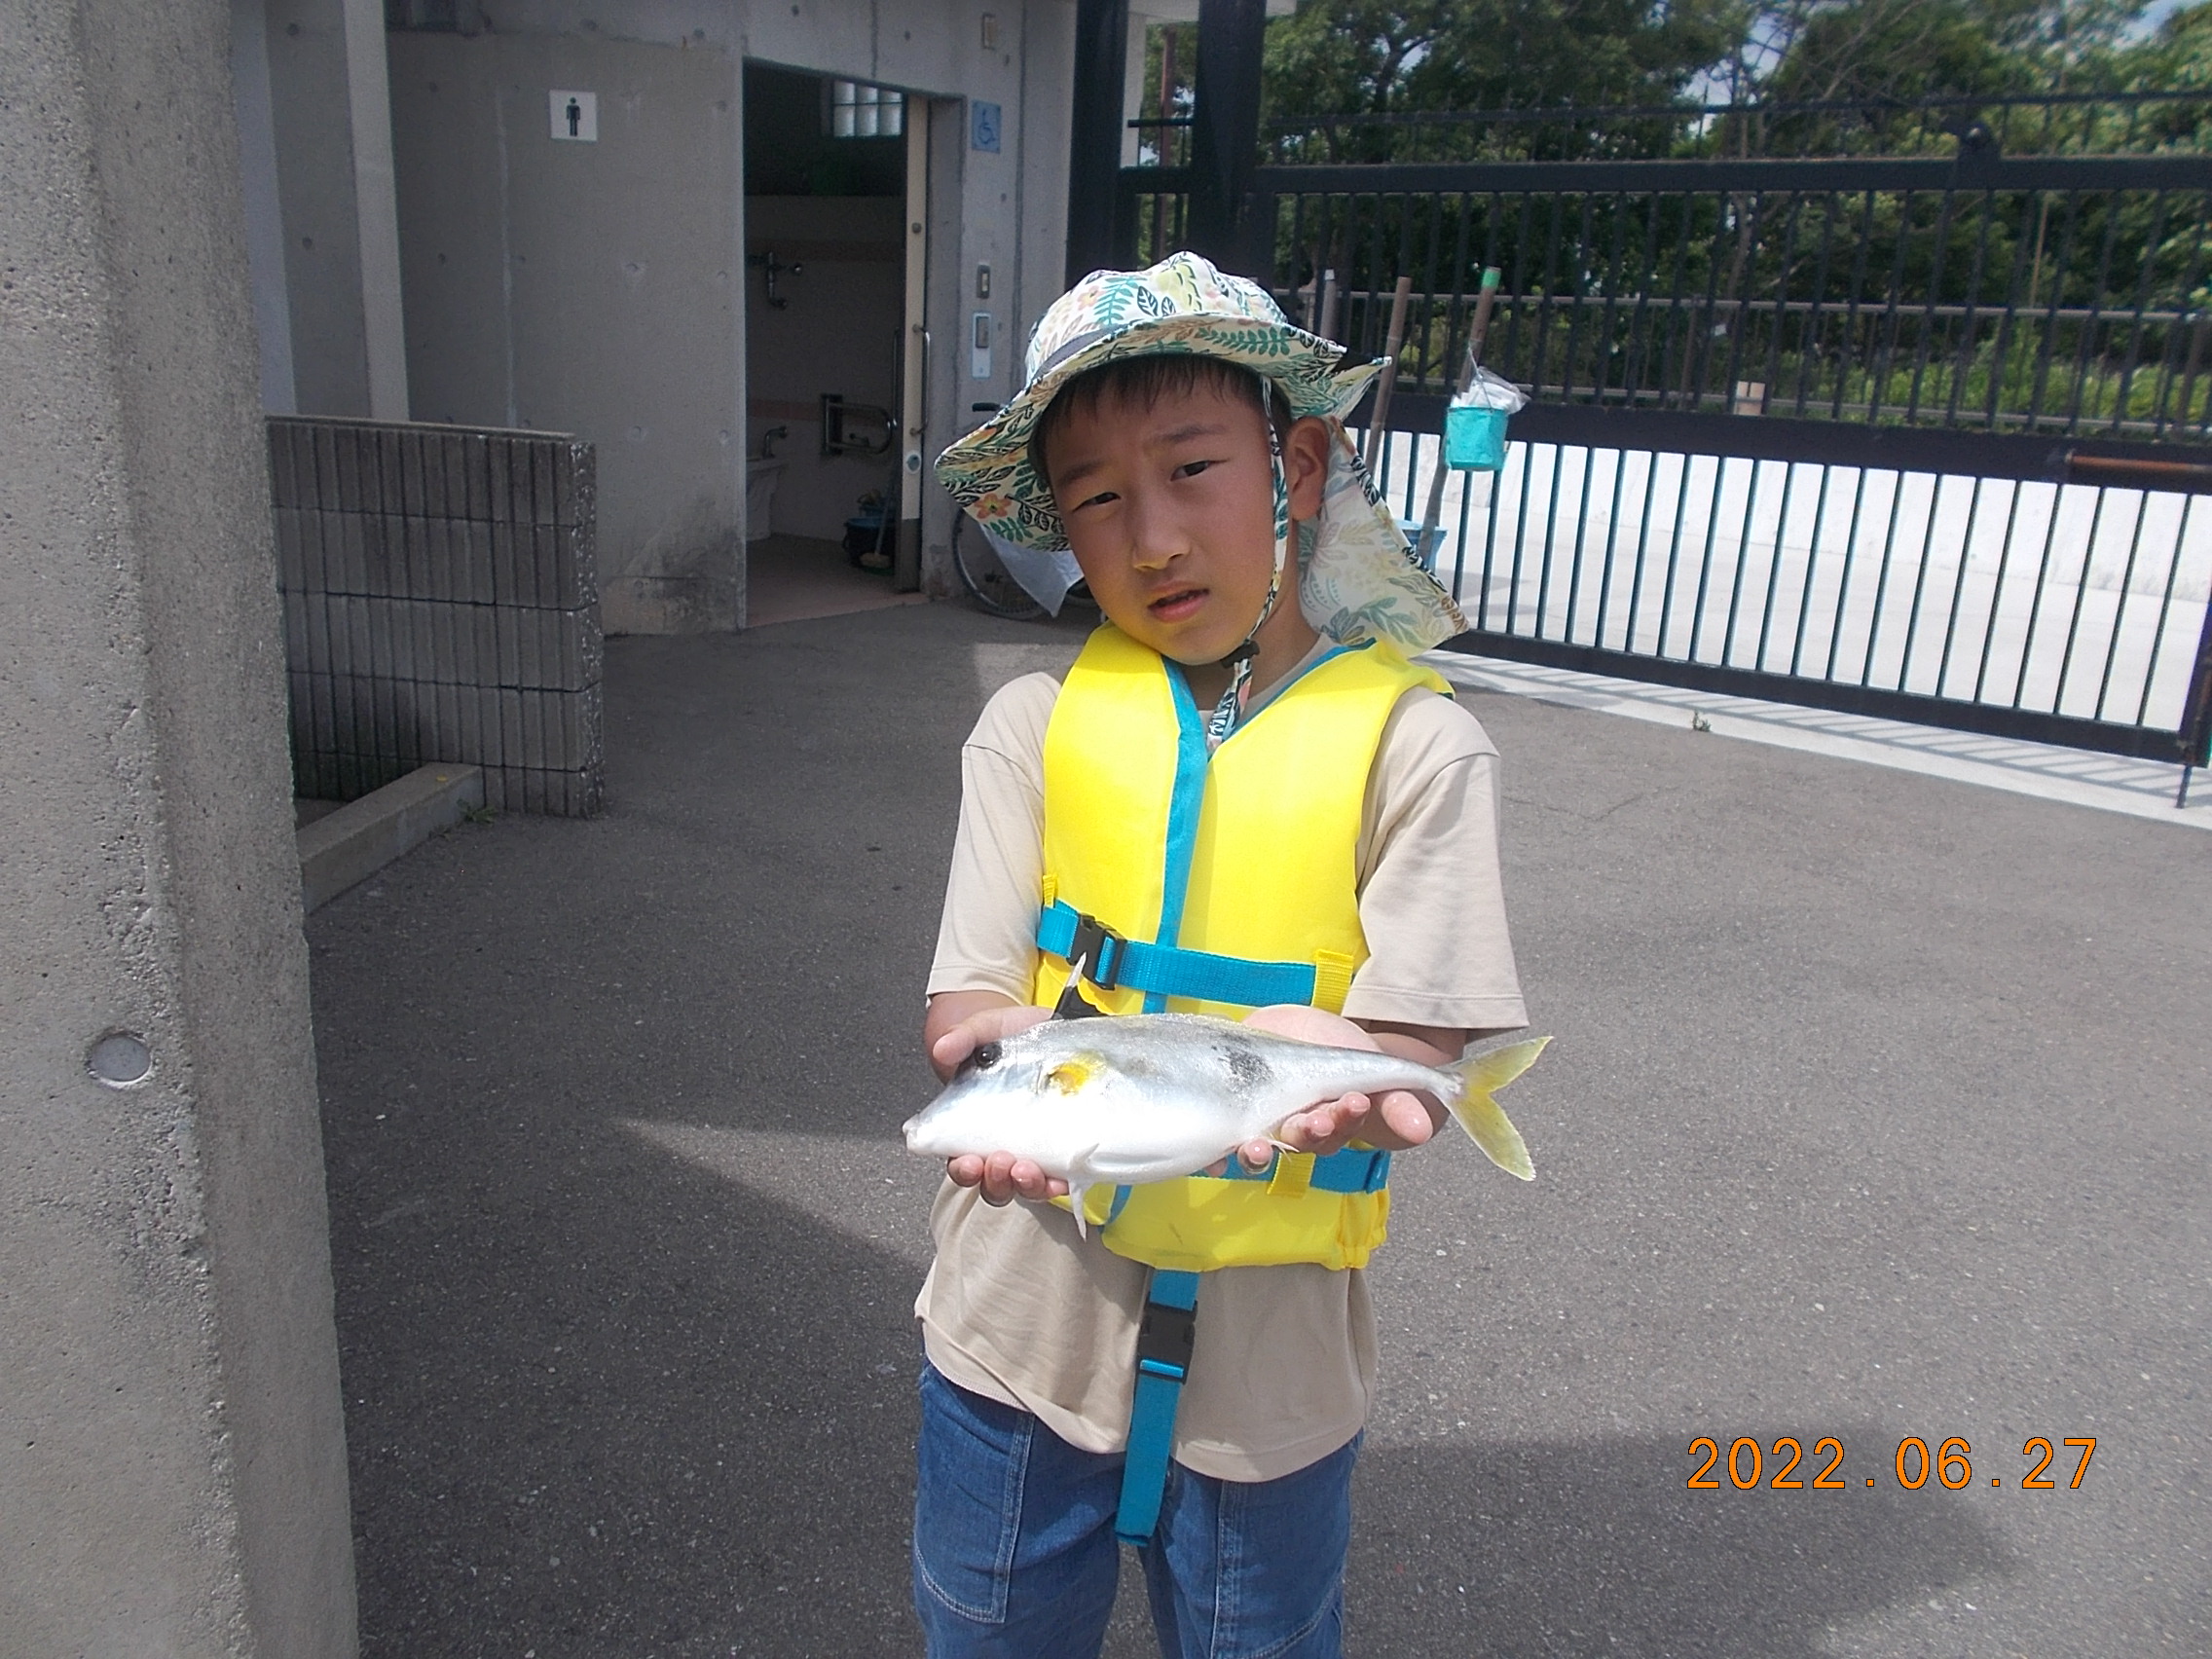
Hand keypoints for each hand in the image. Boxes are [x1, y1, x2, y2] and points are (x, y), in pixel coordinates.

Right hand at [923, 995, 1066, 1204]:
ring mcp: (1034, 1150)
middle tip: (1001, 1162)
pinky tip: (1062, 1179)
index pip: (962, 1162)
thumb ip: (962, 1038)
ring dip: (1027, 1187)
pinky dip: (1060, 1182)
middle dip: (995, 1181)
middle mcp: (1003, 1146)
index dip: (963, 1170)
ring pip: (1026, 1187)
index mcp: (974, 1127)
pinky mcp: (1064, 1146)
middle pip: (994, 1184)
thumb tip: (944, 1050)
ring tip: (1029, 1172)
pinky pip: (1061, 1176)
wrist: (1050, 1028)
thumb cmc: (1008, 1037)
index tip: (967, 1161)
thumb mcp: (983, 1030)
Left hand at [1220, 1004, 1446, 1170]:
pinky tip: (1215, 1155)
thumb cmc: (1336, 1051)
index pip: (1341, 1129)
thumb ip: (1399, 1100)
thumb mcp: (1372, 1069)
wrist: (1290, 1028)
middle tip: (1314, 1119)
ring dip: (1261, 1153)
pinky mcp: (1228, 1117)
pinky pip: (1219, 1145)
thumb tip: (1424, 1129)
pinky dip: (1217, 1153)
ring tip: (1258, 1147)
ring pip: (1263, 1152)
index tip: (1353, 1100)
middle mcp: (1297, 1132)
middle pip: (1303, 1142)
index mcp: (1333, 1123)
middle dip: (1309, 1132)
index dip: (1347, 1118)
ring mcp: (1261, 1126)